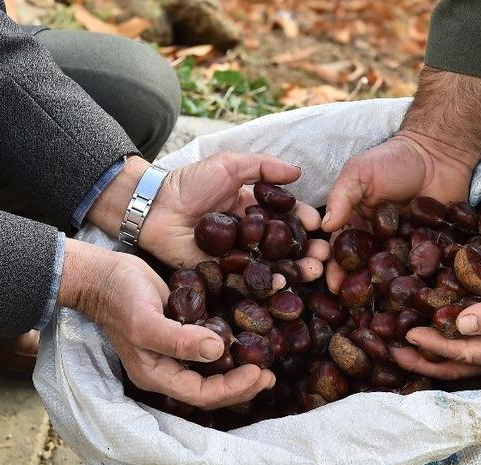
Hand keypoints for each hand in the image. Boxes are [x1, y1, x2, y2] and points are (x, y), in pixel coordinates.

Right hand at [59, 238, 274, 408]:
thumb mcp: (146, 321)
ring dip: (239, 370)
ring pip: (212, 372)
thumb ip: (179, 340)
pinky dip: (231, 349)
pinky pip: (209, 349)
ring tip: (266, 363)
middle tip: (271, 373)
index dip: (233, 387)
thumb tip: (218, 350)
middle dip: (242, 385)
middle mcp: (167, 368)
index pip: (202, 394)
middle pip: (210, 389)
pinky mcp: (182, 331)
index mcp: (157, 374)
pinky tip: (249, 340)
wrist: (103, 273)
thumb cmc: (119, 297)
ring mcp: (174, 351)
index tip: (260, 371)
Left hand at [88, 153, 328, 278]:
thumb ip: (263, 167)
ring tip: (313, 269)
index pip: (287, 216)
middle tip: (324, 253)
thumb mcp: (230, 165)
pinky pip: (249, 279)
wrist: (156, 206)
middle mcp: (250, 235)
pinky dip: (268, 282)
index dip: (306, 221)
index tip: (320, 225)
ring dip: (297, 268)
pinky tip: (285, 281)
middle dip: (308, 249)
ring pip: (273, 264)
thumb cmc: (190, 182)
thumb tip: (298, 172)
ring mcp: (237, 256)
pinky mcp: (223, 273)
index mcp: (254, 209)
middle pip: (286, 245)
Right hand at [321, 134, 473, 292]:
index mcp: (357, 226)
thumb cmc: (393, 159)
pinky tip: (420, 298)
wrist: (439, 151)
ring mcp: (406, 248)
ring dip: (390, 292)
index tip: (333, 286)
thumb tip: (324, 226)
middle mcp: (379, 242)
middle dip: (360, 289)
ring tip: (386, 309)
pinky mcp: (434, 251)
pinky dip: (424, 283)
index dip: (336, 270)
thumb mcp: (359, 173)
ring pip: (396, 276)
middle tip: (356, 307)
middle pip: (367, 271)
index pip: (342, 252)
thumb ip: (342, 197)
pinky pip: (428, 270)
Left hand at [389, 243, 480, 378]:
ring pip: (452, 341)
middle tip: (390, 350)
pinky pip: (458, 317)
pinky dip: (438, 316)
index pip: (465, 355)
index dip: (436, 348)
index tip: (410, 337)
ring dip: (426, 341)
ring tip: (395, 336)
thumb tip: (458, 325)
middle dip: (422, 357)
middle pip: (453, 360)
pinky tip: (417, 309)